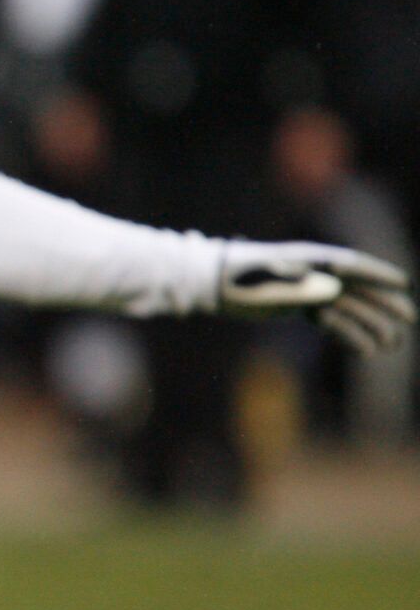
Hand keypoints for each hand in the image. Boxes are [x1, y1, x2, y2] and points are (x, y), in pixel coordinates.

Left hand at [218, 239, 414, 353]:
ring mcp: (305, 289)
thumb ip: (298, 286)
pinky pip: (329, 320)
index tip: (406, 283)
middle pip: (357, 289)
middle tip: (410, 318)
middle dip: (384, 304)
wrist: (210, 282)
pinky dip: (346, 333)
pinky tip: (364, 350)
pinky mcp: (296, 305)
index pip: (352, 265)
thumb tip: (334, 291)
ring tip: (393, 343)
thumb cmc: (236, 278)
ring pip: (346, 307)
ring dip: (369, 324)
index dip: (379, 275)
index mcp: (309, 259)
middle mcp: (313, 272)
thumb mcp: (265, 283)